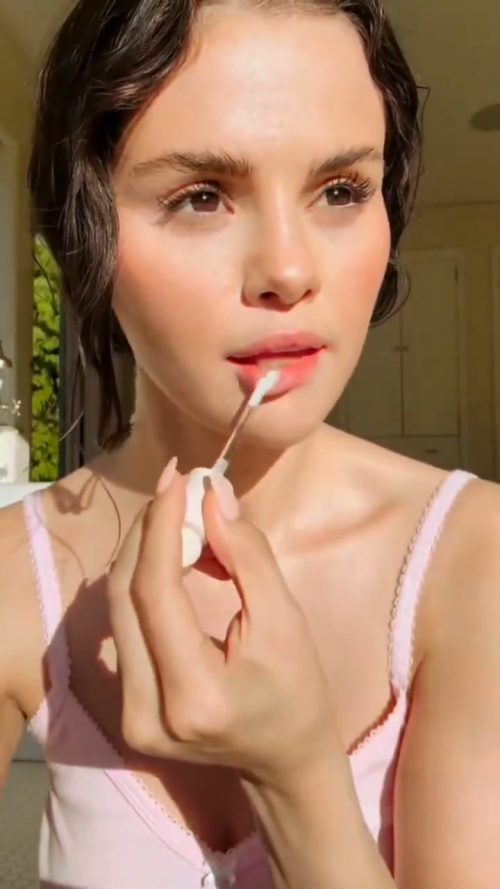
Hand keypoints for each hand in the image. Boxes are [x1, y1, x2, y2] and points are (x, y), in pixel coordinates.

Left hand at [108, 465, 338, 788]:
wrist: (284, 760)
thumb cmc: (297, 692)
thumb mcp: (285, 622)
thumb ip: (247, 556)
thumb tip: (212, 495)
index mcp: (193, 696)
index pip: (156, 593)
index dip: (163, 529)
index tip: (179, 479)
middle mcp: (144, 711)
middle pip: (125, 596)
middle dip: (150, 531)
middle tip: (178, 487)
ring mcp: (127, 714)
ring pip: (118, 607)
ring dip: (147, 551)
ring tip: (184, 517)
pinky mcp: (124, 706)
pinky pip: (125, 623)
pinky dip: (146, 580)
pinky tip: (176, 555)